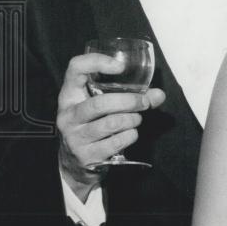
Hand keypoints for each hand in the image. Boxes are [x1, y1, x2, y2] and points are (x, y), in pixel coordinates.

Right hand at [56, 52, 165, 198]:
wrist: (75, 163)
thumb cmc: (93, 124)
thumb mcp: (104, 106)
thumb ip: (132, 96)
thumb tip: (159, 94)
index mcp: (70, 94)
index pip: (76, 68)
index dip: (97, 62)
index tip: (120, 67)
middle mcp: (68, 115)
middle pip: (100, 103)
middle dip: (129, 101)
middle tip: (144, 102)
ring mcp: (74, 137)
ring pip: (111, 124)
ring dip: (132, 119)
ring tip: (137, 119)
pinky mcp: (85, 156)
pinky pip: (115, 143)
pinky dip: (130, 136)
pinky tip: (130, 133)